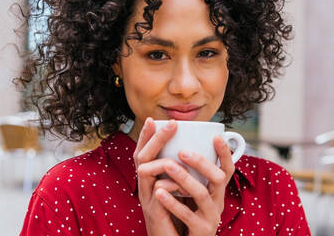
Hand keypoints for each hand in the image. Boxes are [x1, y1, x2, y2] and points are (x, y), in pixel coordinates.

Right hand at [134, 118, 183, 235]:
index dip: (145, 136)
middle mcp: (144, 186)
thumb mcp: (175, 190)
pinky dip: (171, 185)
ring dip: (162, 159)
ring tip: (181, 153)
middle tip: (170, 124)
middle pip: (141, 157)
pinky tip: (183, 184)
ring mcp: (147, 199)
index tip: (152, 119)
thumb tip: (191, 150)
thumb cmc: (174, 215)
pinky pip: (159, 193)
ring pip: (145, 171)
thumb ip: (179, 173)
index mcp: (149, 180)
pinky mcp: (154, 212)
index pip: (142, 153)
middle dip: (155, 138)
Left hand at [155, 134, 235, 235]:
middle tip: (182, 151)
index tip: (216, 136)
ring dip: (185, 179)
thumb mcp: (193, 193)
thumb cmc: (188, 213)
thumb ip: (192, 174)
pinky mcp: (201, 230)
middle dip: (201, 163)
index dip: (225, 153)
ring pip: (202, 194)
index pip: (227, 168)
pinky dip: (173, 202)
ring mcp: (211, 216)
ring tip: (167, 166)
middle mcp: (218, 201)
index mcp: (217, 190)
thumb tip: (181, 143)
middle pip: (218, 178)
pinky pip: (188, 215)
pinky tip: (158, 192)